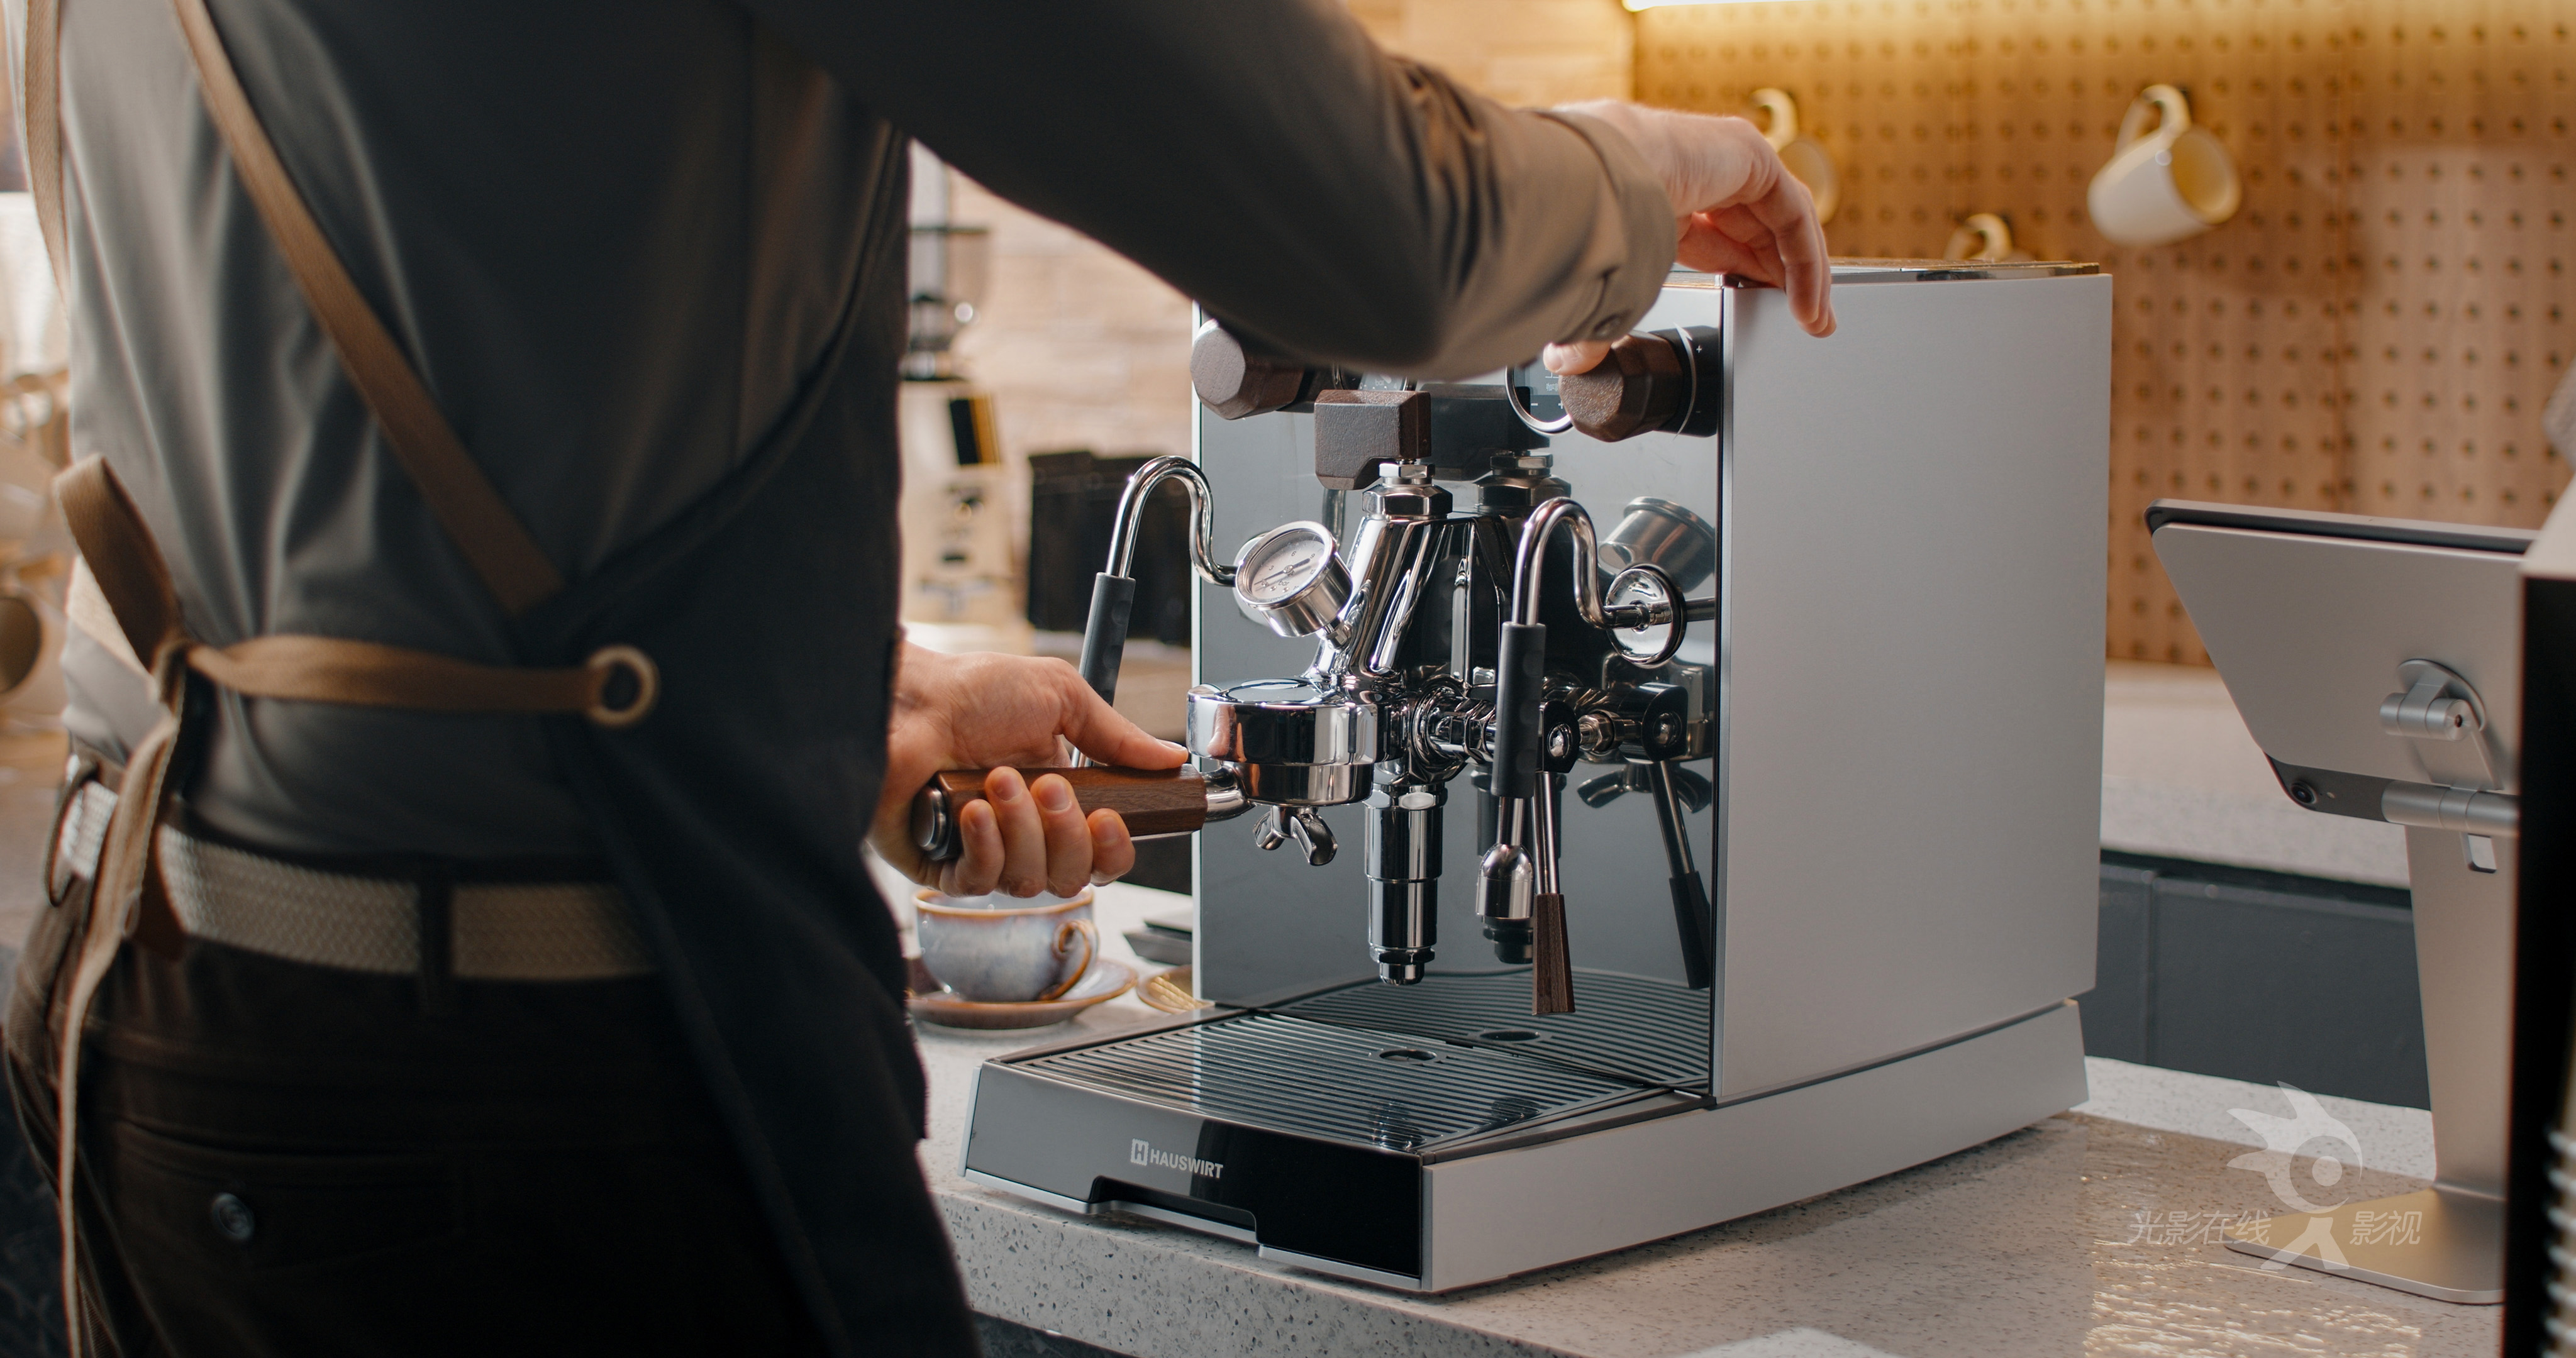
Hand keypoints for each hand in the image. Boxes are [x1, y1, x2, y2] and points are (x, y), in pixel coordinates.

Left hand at [874, 644, 1186, 896]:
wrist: (905, 697)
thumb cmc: (969, 691)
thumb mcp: (1060, 698)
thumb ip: (1116, 736)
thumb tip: (1169, 758)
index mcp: (1057, 801)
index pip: (1102, 855)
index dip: (1113, 849)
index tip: (1111, 819)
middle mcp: (1022, 834)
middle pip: (1072, 876)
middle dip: (1065, 832)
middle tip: (1047, 784)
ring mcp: (981, 852)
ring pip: (1028, 880)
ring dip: (1021, 829)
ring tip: (997, 781)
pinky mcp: (939, 865)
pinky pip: (978, 883)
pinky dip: (985, 847)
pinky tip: (974, 811)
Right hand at [1544, 102, 1835, 374]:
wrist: (1584, 183)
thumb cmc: (1579, 225)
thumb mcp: (1605, 282)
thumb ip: (1604, 317)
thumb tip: (1566, 363)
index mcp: (1660, 190)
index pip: (1714, 234)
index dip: (1740, 273)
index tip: (1755, 307)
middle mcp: (1698, 168)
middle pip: (1756, 226)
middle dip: (1781, 275)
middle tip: (1803, 319)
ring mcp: (1726, 157)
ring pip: (1782, 219)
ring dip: (1804, 273)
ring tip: (1814, 320)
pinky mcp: (1752, 158)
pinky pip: (1792, 216)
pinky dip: (1805, 262)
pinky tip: (1807, 302)